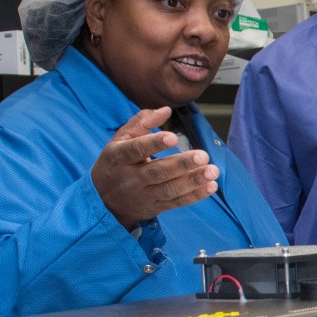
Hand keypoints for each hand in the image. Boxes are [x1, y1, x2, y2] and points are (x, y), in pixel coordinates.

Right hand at [91, 107, 218, 229]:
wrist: (104, 202)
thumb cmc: (116, 163)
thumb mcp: (120, 140)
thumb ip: (142, 123)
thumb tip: (165, 110)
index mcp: (119, 157)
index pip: (135, 149)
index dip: (153, 143)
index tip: (173, 137)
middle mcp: (131, 178)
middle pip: (157, 172)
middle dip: (181, 164)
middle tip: (202, 155)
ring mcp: (144, 194)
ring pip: (169, 189)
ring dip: (193, 181)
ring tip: (212, 171)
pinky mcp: (156, 206)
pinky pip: (176, 202)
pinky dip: (195, 195)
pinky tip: (211, 186)